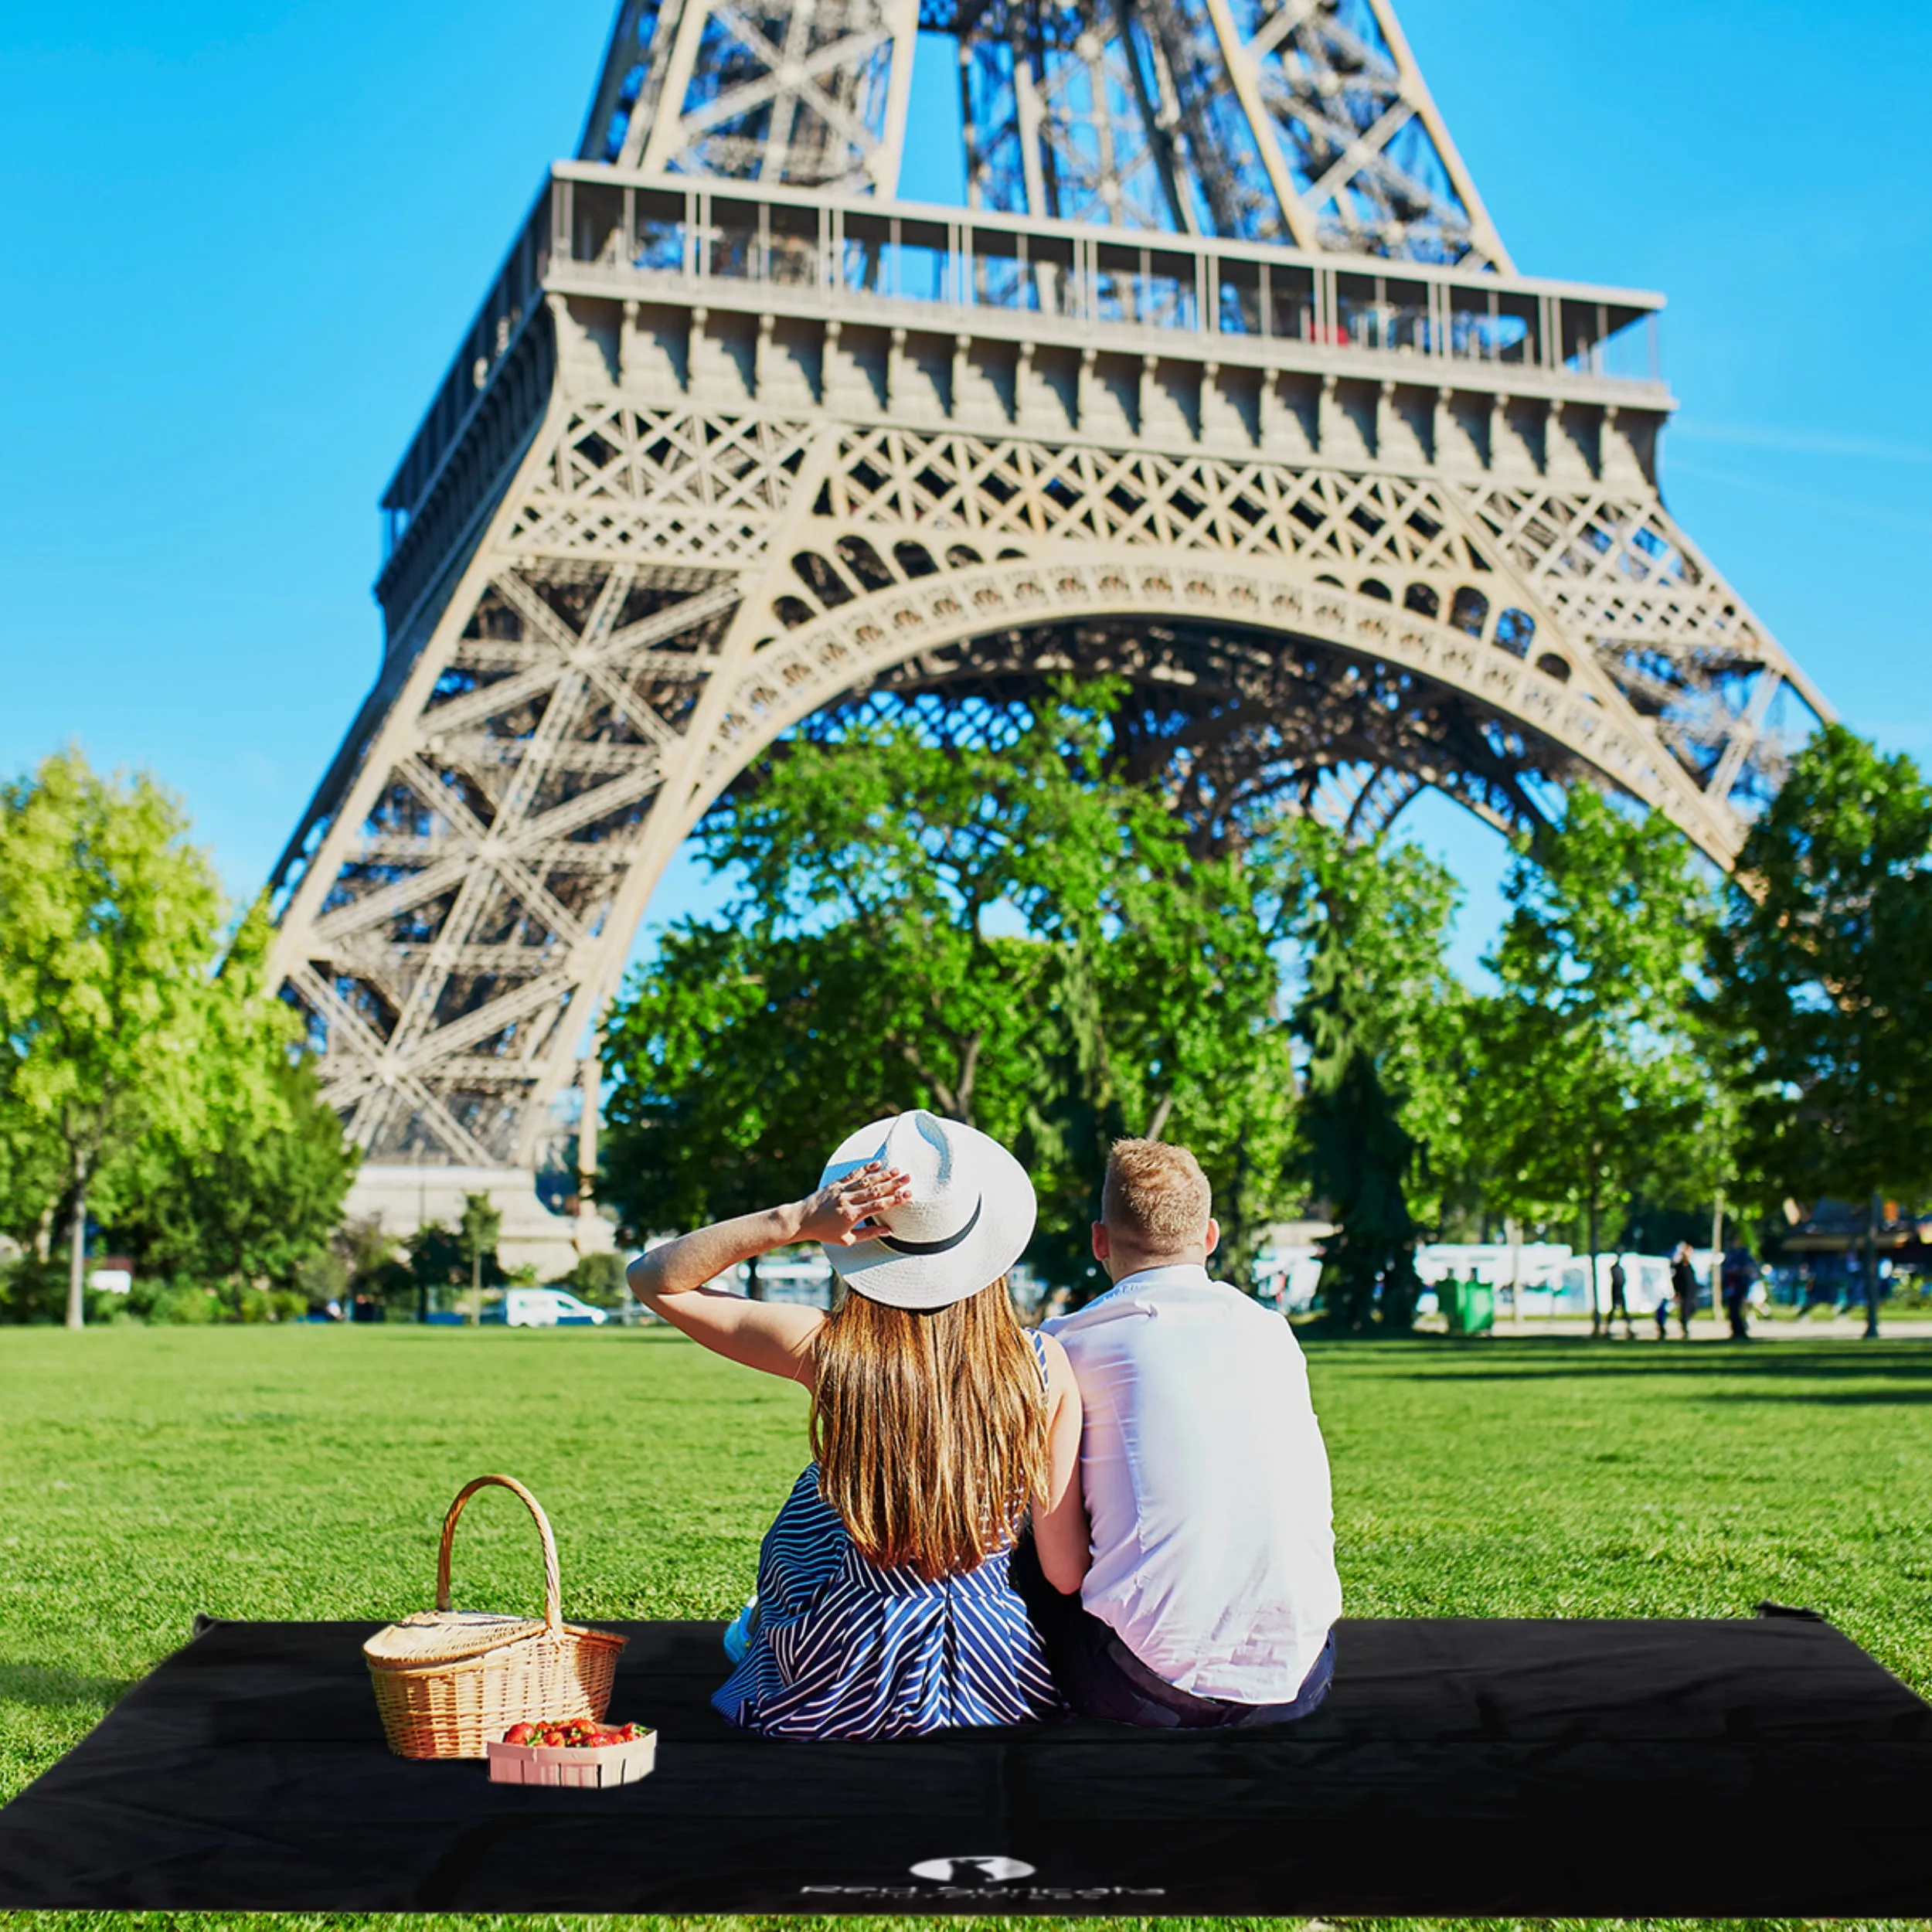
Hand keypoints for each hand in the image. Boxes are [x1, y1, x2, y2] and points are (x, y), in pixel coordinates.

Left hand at [793, 1162, 910, 1247]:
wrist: (802, 1220)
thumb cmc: (824, 1233)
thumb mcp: (847, 1239)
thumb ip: (868, 1234)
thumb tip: (889, 1231)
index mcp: (851, 1215)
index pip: (878, 1206)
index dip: (895, 1200)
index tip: (908, 1195)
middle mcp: (848, 1200)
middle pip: (875, 1191)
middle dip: (894, 1184)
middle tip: (908, 1178)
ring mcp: (841, 1190)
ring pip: (866, 1181)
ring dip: (883, 1175)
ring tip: (898, 1170)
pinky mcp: (836, 1184)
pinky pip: (853, 1174)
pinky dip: (866, 1169)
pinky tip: (878, 1164)